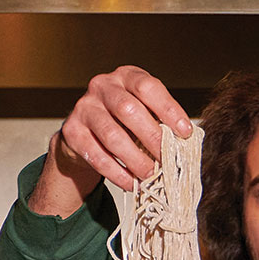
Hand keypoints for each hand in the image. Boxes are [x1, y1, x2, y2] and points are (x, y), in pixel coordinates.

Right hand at [55, 66, 194, 191]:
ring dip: (135, 159)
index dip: (169, 110)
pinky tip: (131, 183)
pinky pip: (96, 156)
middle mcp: (103, 86)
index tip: (185, 133)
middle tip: (168, 160)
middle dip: (152, 137)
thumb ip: (161, 121)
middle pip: (128, 110)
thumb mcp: (144, 112)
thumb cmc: (125, 122)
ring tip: (151, 175)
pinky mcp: (72, 131)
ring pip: (112, 136)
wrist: (86, 132)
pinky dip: (117, 173)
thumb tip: (186, 143)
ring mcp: (84, 107)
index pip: (148, 87)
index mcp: (126, 76)